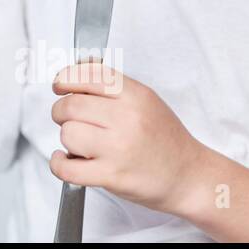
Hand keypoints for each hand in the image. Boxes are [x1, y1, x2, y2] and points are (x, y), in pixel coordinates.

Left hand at [49, 62, 205, 214]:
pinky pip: (67, 168)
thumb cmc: (166, 140)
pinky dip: (59, 164)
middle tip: (67, 117)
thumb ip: (113, 86)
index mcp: (136, 96)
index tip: (60, 85)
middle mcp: (127, 119)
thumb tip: (78, 70)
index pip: (88, 75)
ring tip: (81, 142)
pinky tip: (65, 159)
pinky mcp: (111, 176)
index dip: (66, 78)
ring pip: (68, 134)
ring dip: (68, 138)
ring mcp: (119, 149)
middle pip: (70, 105)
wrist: (189, 177)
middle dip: (61, 111)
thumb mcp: (147, 101)